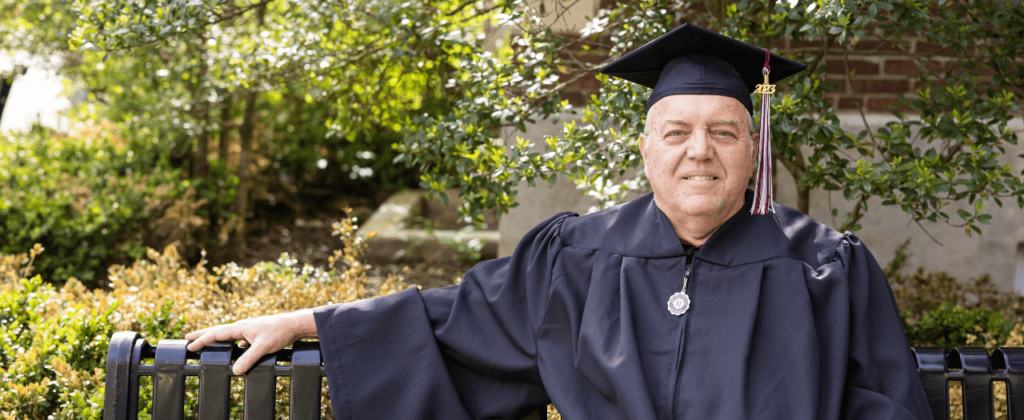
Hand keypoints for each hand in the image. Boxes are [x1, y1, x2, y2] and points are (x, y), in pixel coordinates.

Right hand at [185, 309, 316, 374]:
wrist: (294, 325)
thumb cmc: (279, 332)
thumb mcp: (262, 347)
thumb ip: (248, 359)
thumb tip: (234, 371)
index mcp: (240, 327)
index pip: (216, 333)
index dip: (202, 340)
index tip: (190, 346)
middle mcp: (242, 327)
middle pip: (218, 331)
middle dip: (202, 335)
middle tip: (187, 338)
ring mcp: (248, 330)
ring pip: (228, 335)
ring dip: (216, 340)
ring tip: (205, 344)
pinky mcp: (255, 335)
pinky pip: (238, 340)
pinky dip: (231, 346)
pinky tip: (233, 353)